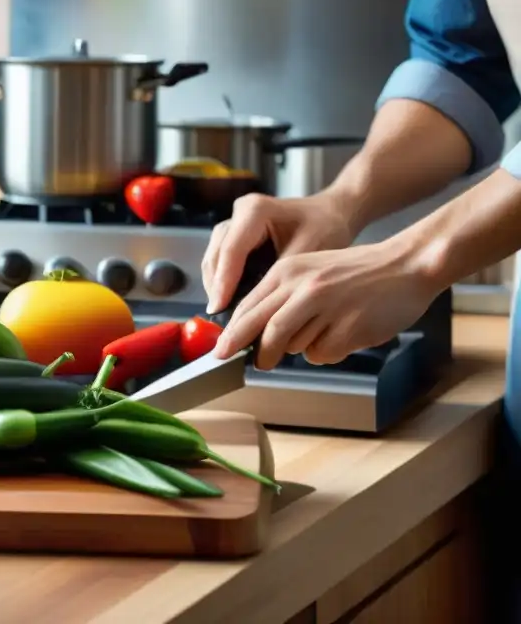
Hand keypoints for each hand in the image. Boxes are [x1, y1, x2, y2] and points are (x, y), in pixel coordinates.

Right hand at [202, 192, 356, 313]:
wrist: (329, 213)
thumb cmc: (325, 227)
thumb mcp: (309, 251)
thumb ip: (282, 277)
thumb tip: (257, 308)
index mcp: (255, 210)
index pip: (232, 250)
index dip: (223, 282)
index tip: (219, 309)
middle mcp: (238, 213)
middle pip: (216, 255)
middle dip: (217, 289)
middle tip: (222, 320)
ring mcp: (234, 224)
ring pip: (213, 260)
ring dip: (217, 288)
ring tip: (227, 317)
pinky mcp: (233, 236)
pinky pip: (220, 261)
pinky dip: (223, 283)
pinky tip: (233, 303)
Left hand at [212, 239, 441, 368]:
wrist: (407, 265)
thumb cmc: (356, 271)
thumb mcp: (309, 270)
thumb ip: (281, 295)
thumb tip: (252, 331)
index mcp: (288, 271)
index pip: (248, 307)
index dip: (233, 333)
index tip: (221, 350)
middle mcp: (304, 287)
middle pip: (264, 329)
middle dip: (254, 351)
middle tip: (251, 363)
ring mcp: (327, 308)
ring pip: (293, 346)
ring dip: (301, 347)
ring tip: (326, 328)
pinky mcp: (349, 328)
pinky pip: (322, 354)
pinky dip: (327, 352)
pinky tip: (344, 333)